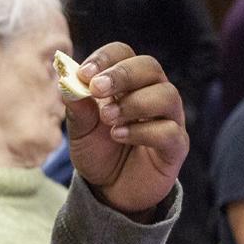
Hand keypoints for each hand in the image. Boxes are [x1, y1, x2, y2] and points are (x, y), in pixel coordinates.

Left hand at [64, 42, 187, 218]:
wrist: (109, 190)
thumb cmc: (98, 151)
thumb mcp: (80, 130)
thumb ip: (77, 107)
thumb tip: (67, 82)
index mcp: (128, 82)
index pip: (123, 54)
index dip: (105, 59)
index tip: (84, 74)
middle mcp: (153, 93)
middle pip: (149, 67)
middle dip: (121, 75)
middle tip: (96, 89)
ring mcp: (169, 119)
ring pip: (166, 95)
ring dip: (133, 102)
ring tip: (108, 118)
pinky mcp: (176, 146)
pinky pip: (170, 130)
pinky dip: (142, 131)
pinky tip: (119, 136)